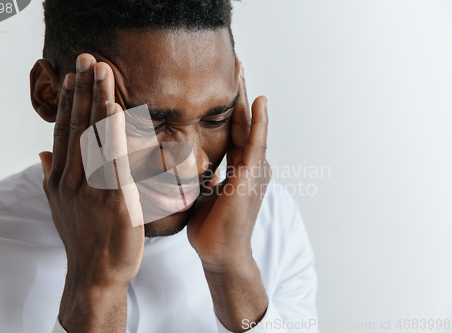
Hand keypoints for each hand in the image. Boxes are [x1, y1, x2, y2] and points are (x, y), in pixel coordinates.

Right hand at [39, 53, 143, 331]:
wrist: (96, 273)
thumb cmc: (83, 237)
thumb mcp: (60, 206)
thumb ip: (51, 176)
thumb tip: (42, 153)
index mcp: (61, 177)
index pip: (64, 131)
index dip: (69, 102)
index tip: (74, 75)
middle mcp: (72, 178)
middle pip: (77, 125)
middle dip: (84, 90)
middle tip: (89, 57)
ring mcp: (91, 188)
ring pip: (93, 136)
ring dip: (97, 100)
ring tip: (101, 70)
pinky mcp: (113, 199)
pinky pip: (113, 161)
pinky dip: (112, 133)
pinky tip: (114, 110)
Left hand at [187, 60, 270, 271]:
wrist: (220, 253)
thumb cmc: (212, 227)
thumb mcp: (205, 193)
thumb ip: (205, 175)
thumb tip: (194, 164)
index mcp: (239, 168)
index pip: (233, 129)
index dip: (229, 105)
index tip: (221, 83)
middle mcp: (250, 165)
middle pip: (243, 122)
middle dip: (238, 93)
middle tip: (235, 64)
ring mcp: (254, 170)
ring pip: (251, 127)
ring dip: (247, 98)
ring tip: (244, 71)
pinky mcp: (252, 178)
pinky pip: (256, 145)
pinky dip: (259, 123)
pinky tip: (259, 102)